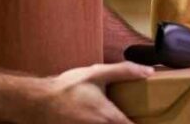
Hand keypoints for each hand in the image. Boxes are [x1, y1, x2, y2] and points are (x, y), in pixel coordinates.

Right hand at [35, 62, 152, 123]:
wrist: (38, 102)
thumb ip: (124, 71)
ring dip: (113, 122)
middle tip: (132, 115)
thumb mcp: (96, 73)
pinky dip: (98, 123)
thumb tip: (149, 71)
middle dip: (126, 122)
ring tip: (116, 117)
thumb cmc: (67, 88)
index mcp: (109, 117)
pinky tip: (96, 118)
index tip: (151, 121)